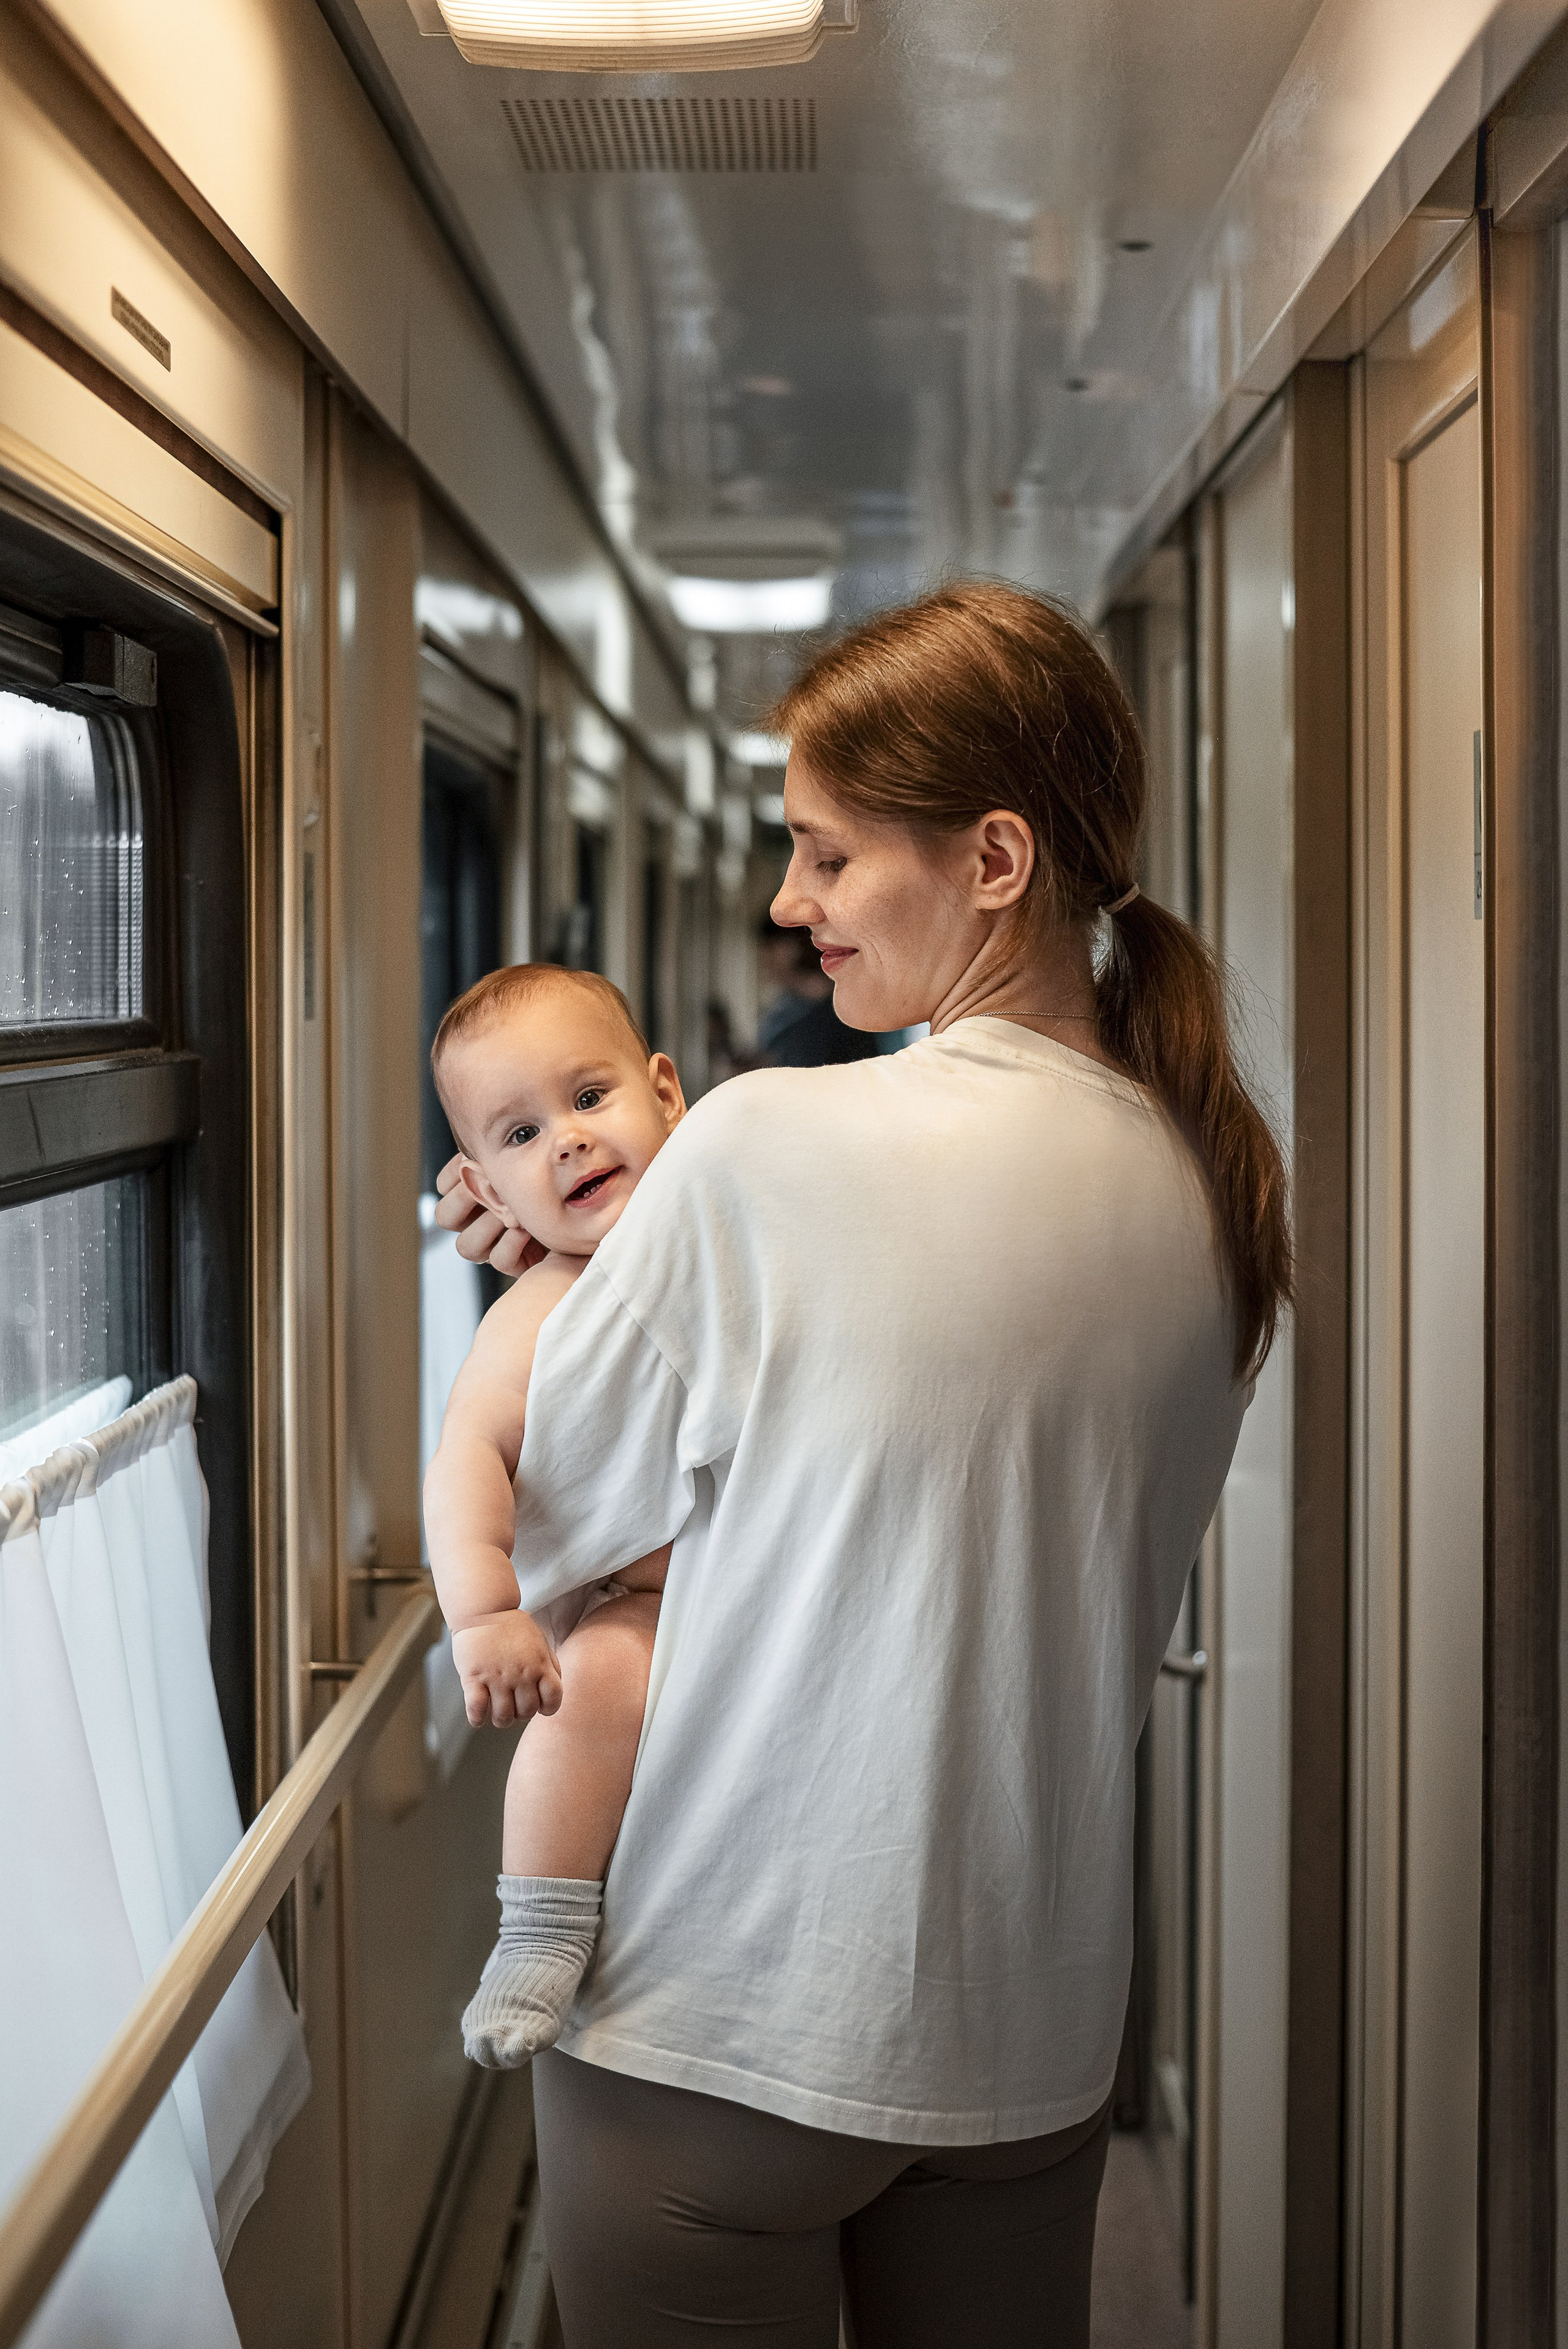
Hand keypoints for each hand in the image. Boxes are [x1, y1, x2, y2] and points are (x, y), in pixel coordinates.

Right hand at [433, 1155, 546, 1276]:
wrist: (580, 1211)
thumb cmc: (550, 1177)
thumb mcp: (524, 1159)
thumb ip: (500, 1153)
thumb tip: (476, 1144)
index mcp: (472, 1195)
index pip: (444, 1187)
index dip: (454, 1174)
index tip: (474, 1159)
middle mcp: (476, 1223)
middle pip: (445, 1217)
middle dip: (464, 1198)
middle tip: (489, 1183)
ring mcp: (492, 1246)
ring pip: (467, 1246)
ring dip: (487, 1226)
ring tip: (511, 1210)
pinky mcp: (515, 1262)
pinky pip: (500, 1260)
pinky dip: (510, 1244)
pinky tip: (526, 1229)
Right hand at [451, 1608, 562, 1727]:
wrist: (484, 1610)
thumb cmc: (513, 1627)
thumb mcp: (540, 1642)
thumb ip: (550, 1665)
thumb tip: (552, 1690)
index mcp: (540, 1664)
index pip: (553, 1700)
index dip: (547, 1708)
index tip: (539, 1706)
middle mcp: (521, 1673)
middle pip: (527, 1712)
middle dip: (521, 1714)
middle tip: (514, 1706)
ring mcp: (497, 1677)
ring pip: (503, 1718)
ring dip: (501, 1719)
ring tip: (497, 1711)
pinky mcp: (474, 1677)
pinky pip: (477, 1710)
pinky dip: (477, 1718)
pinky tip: (478, 1715)